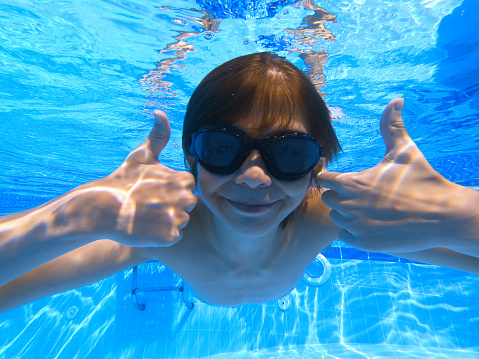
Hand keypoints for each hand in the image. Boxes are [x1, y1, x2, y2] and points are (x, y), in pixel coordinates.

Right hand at [53, 110, 196, 246]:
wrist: (102, 208)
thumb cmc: (123, 180)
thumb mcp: (142, 155)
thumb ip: (158, 135)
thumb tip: (160, 111)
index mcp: (183, 179)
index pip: (189, 186)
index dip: (173, 188)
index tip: (156, 189)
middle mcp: (185, 199)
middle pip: (188, 204)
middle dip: (173, 204)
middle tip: (151, 203)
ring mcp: (177, 218)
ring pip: (182, 221)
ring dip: (168, 220)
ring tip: (148, 215)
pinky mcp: (170, 237)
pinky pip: (174, 236)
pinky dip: (162, 235)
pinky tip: (148, 227)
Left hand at [318, 98, 469, 252]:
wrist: (445, 215)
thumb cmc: (423, 179)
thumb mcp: (405, 150)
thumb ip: (392, 126)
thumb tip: (396, 100)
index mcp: (352, 182)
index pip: (323, 179)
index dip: (332, 178)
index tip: (345, 179)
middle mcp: (348, 205)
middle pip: (328, 199)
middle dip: (340, 195)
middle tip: (361, 195)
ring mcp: (355, 226)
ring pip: (336, 218)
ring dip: (346, 214)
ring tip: (368, 209)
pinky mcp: (364, 243)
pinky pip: (345, 236)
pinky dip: (354, 231)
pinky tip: (371, 224)